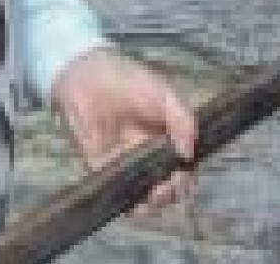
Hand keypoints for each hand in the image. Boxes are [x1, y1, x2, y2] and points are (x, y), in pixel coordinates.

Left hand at [51, 48, 198, 216]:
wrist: (89, 76)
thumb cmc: (128, 81)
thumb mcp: (164, 95)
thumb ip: (182, 119)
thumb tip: (190, 152)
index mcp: (168, 139)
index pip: (184, 168)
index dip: (189, 177)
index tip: (188, 177)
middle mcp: (149, 155)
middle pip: (169, 186)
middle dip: (175, 192)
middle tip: (173, 184)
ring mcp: (127, 164)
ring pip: (147, 195)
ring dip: (156, 203)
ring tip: (158, 193)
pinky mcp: (104, 169)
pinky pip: (120, 194)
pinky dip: (132, 204)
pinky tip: (139, 200)